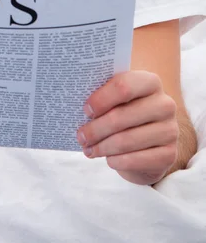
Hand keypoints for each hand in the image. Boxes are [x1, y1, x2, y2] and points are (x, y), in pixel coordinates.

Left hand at [76, 70, 178, 184]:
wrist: (148, 138)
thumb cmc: (124, 110)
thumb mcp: (115, 98)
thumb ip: (102, 93)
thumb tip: (72, 98)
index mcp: (149, 82)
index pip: (124, 86)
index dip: (101, 99)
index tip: (85, 110)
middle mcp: (164, 104)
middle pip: (121, 117)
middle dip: (95, 129)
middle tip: (80, 136)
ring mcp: (170, 130)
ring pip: (126, 140)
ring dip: (102, 147)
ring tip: (88, 149)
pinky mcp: (169, 154)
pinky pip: (137, 159)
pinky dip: (117, 161)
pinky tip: (107, 159)